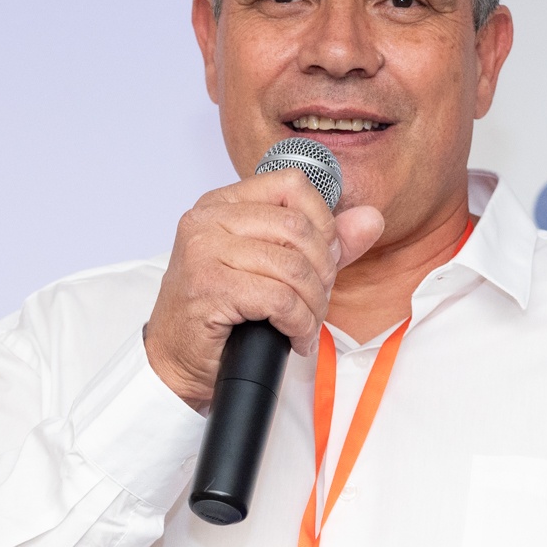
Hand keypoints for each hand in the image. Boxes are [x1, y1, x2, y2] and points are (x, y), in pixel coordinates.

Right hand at [145, 169, 384, 409]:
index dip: (323, 223)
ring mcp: (204, 251)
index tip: (324, 259)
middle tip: (316, 301)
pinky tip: (294, 337)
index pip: (292, 185)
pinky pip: (280, 299)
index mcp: (222, 203)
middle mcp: (208, 219)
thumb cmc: (220, 314)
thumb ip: (323, 242)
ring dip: (313, 305)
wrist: (176, 361)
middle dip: (322, 272)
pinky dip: (299, 324)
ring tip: (305, 324)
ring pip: (293, 267)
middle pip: (298, 229)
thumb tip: (371, 219)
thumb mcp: (273, 268)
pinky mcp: (210, 287)